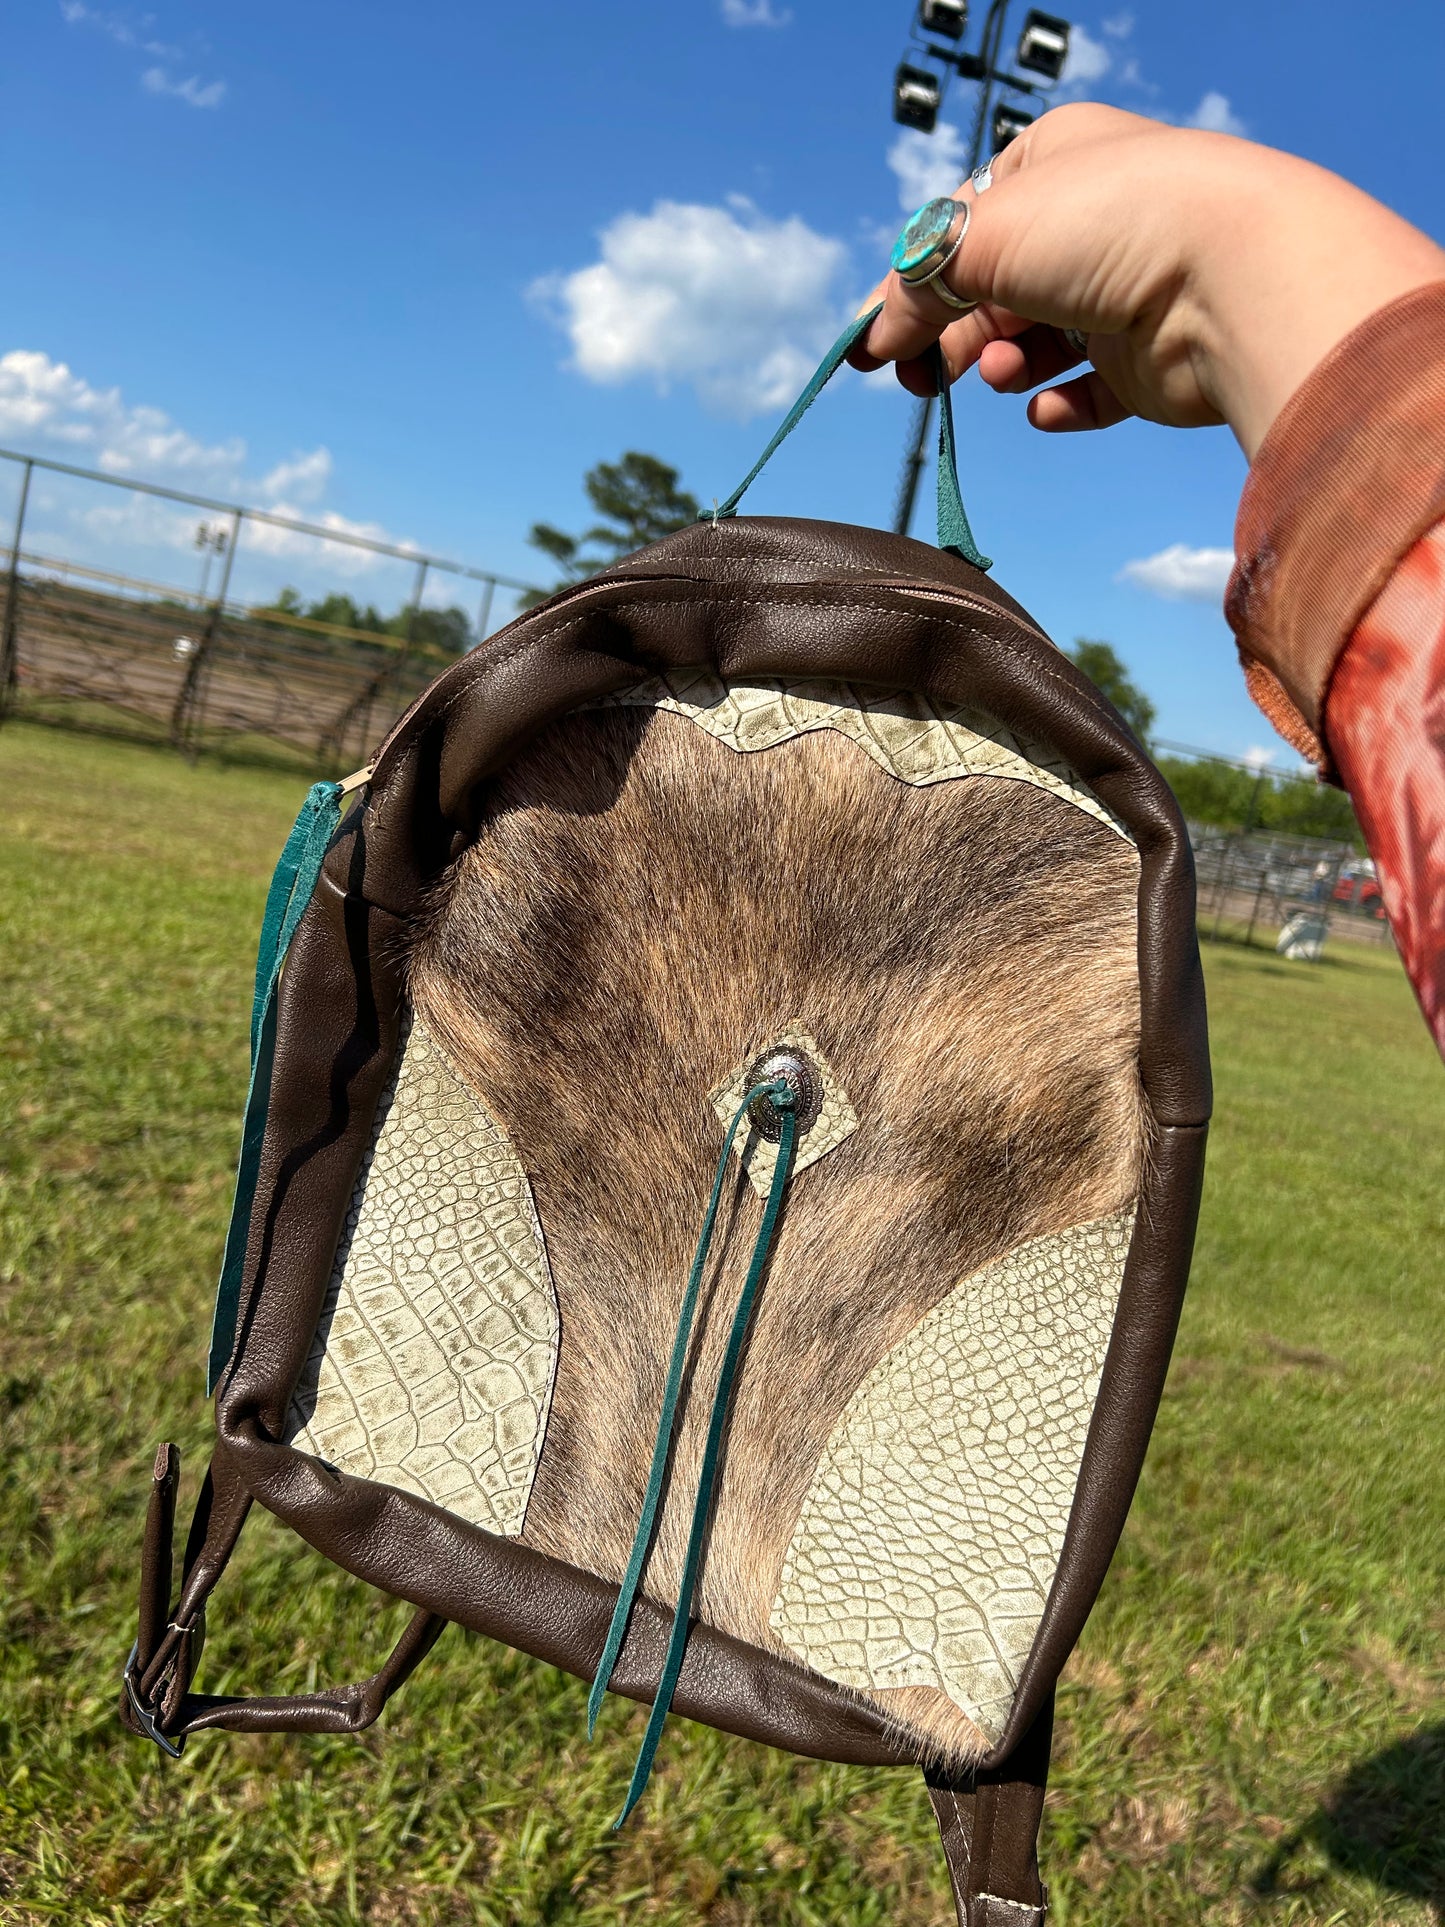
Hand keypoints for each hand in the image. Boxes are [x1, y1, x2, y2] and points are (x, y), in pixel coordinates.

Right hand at [851, 104, 1444, 457]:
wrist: (1232, 278)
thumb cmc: (1106, 225)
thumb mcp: (981, 240)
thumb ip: (916, 289)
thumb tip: (874, 339)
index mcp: (1054, 160)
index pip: (964, 224)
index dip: (915, 283)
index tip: (875, 345)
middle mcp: (1094, 219)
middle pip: (995, 289)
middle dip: (956, 334)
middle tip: (923, 379)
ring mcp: (1128, 290)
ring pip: (1039, 340)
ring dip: (1008, 364)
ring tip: (1007, 372)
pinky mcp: (1154, 358)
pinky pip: (1091, 389)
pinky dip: (1061, 403)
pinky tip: (1046, 407)